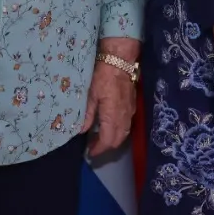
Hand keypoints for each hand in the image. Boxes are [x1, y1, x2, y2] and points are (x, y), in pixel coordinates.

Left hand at [82, 37, 138, 156]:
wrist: (120, 61)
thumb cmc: (103, 76)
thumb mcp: (90, 95)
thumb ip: (87, 115)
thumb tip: (81, 131)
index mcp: (113, 116)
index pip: (108, 140)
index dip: (99, 149)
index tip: (91, 153)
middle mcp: (124, 117)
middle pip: (118, 140)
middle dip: (107, 148)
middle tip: (94, 148)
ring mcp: (130, 112)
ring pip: (124, 134)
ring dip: (113, 140)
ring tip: (100, 140)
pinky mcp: (132, 106)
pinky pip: (127, 125)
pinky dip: (119, 131)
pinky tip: (110, 127)